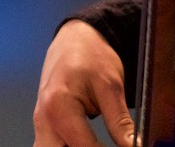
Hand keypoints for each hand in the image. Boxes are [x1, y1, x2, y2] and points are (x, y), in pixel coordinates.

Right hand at [31, 20, 133, 146]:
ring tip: (96, 145)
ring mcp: (40, 122)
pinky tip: (86, 145)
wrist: (75, 38)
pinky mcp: (44, 124)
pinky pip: (50, 146)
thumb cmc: (91, 55)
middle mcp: (43, 118)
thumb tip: (134, 146)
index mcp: (59, 107)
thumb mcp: (111, 86)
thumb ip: (120, 122)